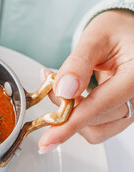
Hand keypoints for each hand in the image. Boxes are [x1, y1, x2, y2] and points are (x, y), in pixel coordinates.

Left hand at [38, 10, 133, 153]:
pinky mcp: (123, 114)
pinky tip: (70, 97)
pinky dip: (78, 116)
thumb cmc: (116, 31)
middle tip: (49, 82)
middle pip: (94, 121)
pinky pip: (97, 127)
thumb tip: (64, 90)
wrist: (127, 33)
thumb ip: (78, 64)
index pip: (98, 107)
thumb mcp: (96, 37)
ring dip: (71, 115)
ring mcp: (132, 109)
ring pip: (95, 130)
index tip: (47, 141)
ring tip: (60, 86)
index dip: (69, 125)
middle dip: (65, 108)